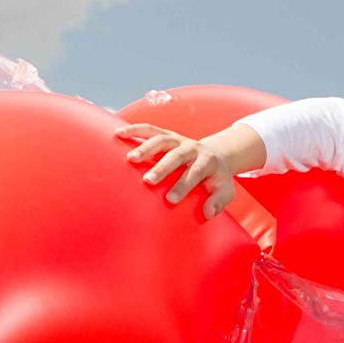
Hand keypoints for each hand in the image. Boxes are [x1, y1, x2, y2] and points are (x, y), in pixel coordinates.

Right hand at [116, 124, 239, 218]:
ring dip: (146, 147)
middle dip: (163, 166)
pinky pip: (150, 129)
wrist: (215, 157)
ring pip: (162, 139)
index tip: (171, 199)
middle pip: (177, 154)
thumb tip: (207, 213)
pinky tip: (118, 134)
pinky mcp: (166, 134)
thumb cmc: (216, 179)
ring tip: (130, 159)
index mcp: (208, 161)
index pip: (197, 171)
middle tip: (148, 180)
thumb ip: (218, 202)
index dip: (184, 184)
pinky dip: (134, 130)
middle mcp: (193, 147)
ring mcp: (178, 139)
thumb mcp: (225, 191)